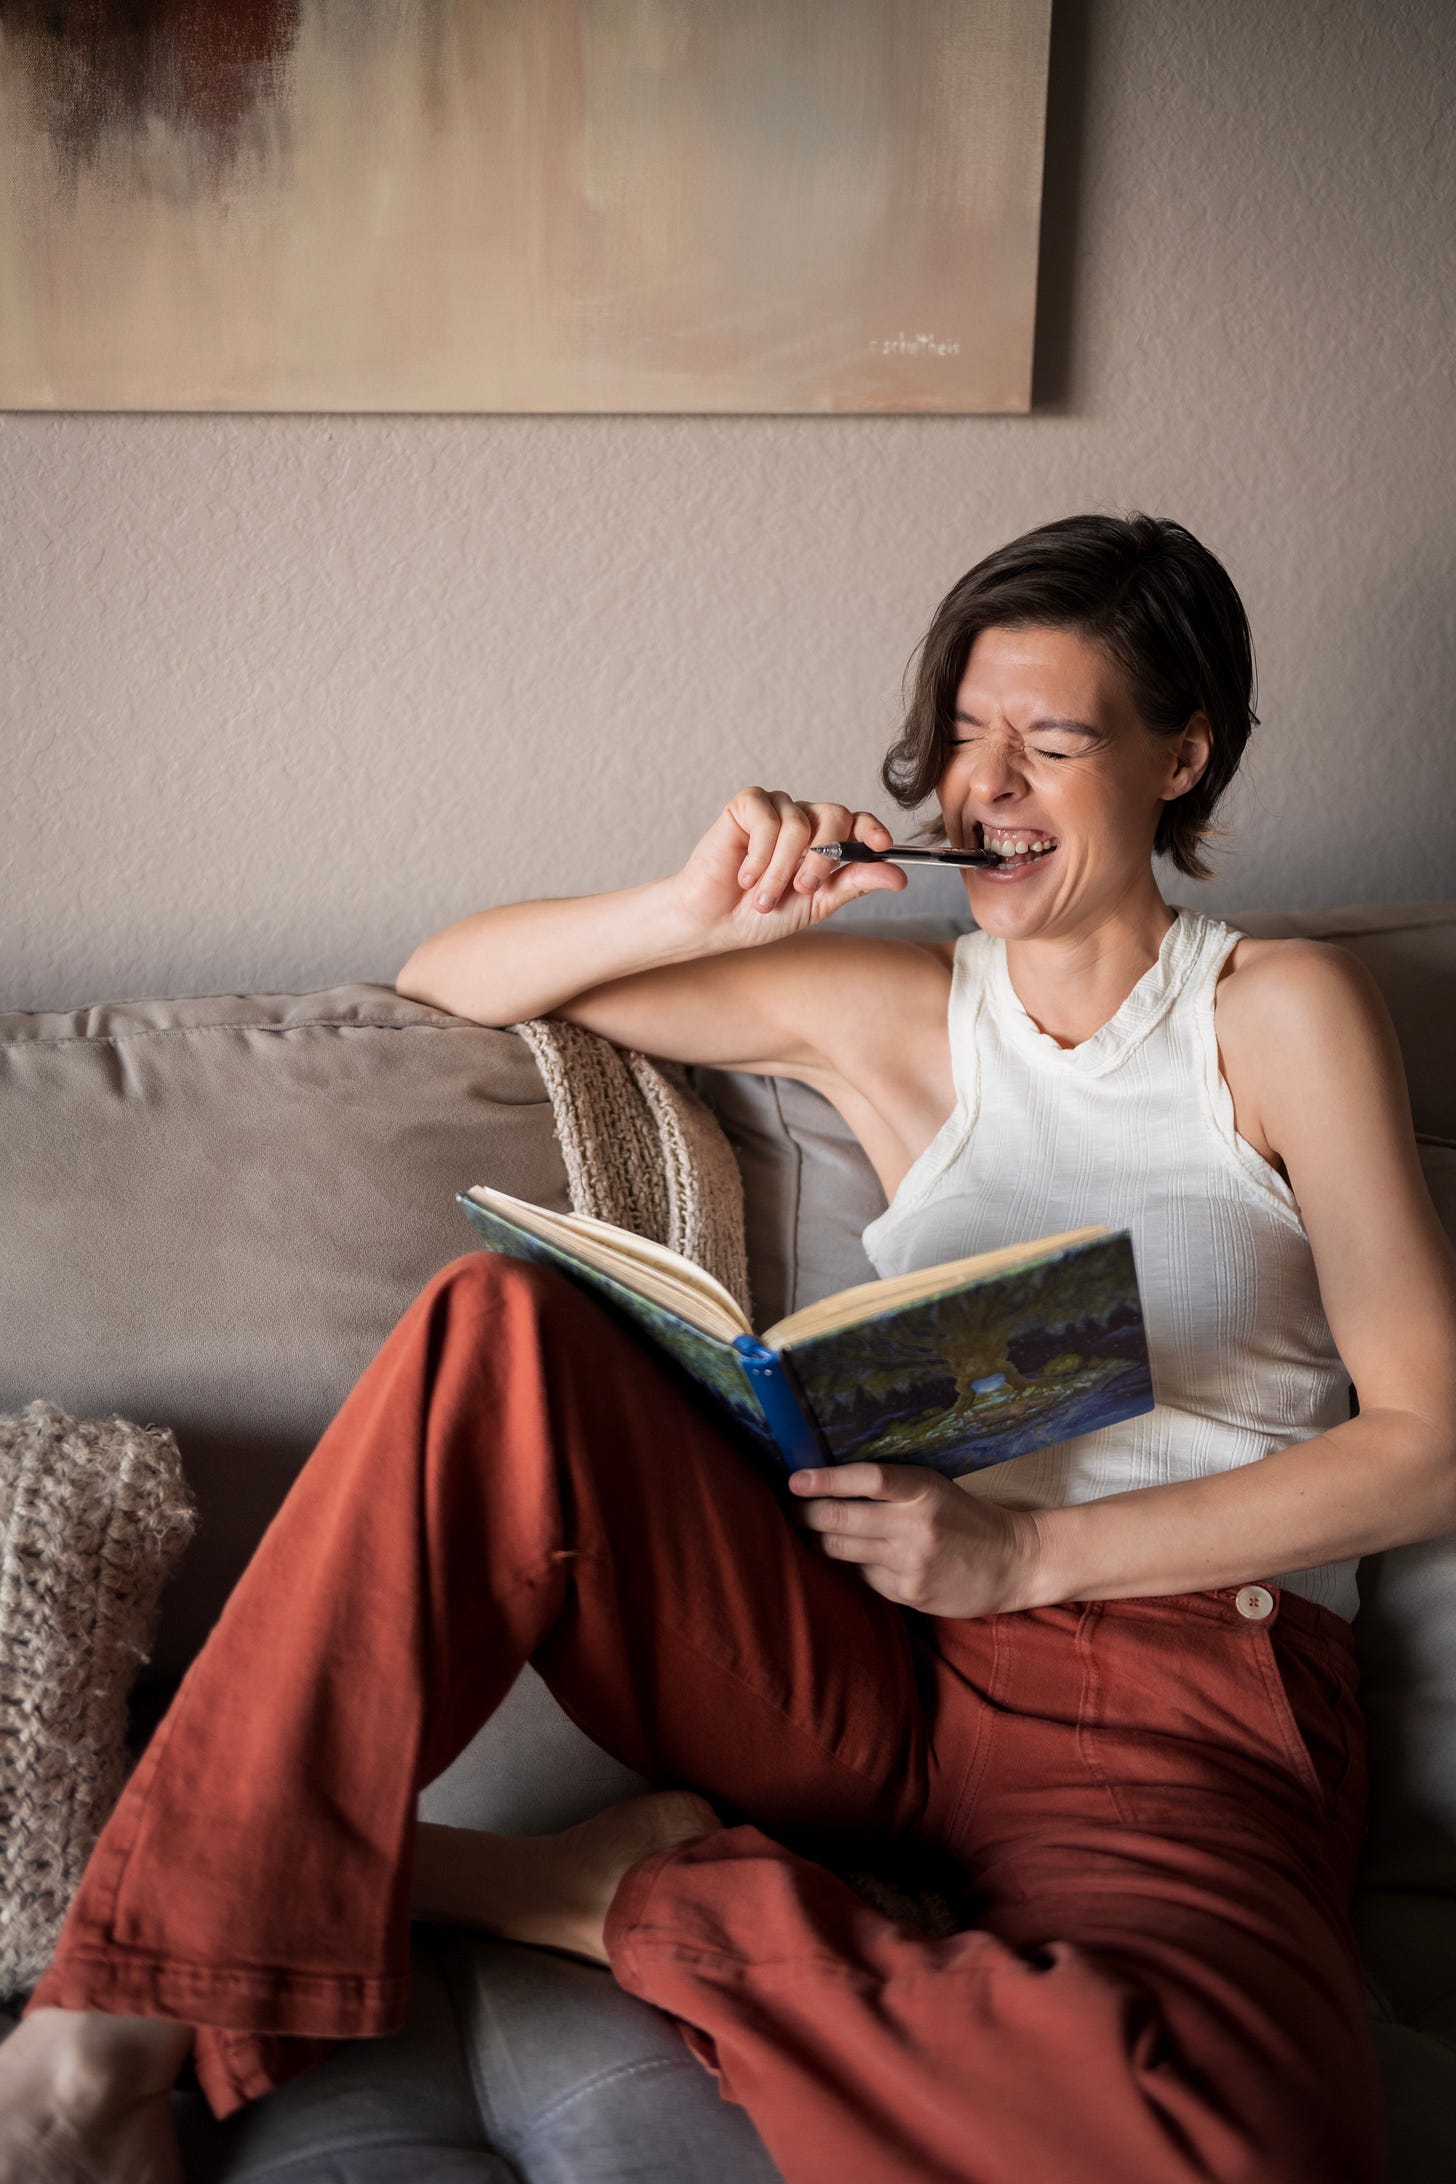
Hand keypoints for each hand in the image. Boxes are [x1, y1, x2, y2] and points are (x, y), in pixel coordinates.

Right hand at [672, 787, 907, 951]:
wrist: (715, 922)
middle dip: (824, 857)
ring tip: (763, 896)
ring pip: (798, 825)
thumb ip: (854, 883)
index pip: (857, 823)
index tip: (882, 845)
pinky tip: (744, 875)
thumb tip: (899, 876)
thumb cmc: (762, 914)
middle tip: (803, 888)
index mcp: (826, 840)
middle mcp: (804, 819)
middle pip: (834, 815)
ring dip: (781, 870)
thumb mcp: (817, 903)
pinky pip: (767, 819)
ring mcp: (776, 809)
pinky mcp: (746, 805)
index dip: (872, 829)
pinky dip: (759, 854)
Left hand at [787, 1462, 1044, 1618]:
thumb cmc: (964, 1517)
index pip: (866, 1479)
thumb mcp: (933, 1488)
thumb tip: (828, 1481)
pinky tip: (862, 1559)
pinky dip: (855, 1566)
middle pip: (841, 1518)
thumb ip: (890, 1487)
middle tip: (789, 1508)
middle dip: (805, 1514)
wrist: (1011, 1561)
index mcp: (923, 1490)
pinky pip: (862, 1577)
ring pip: (842, 1550)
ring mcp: (910, 1562)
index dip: (825, 1479)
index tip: (795, 1479)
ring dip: (820, 1540)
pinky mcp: (909, 1593)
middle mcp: (915, 1525)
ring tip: (811, 1532)